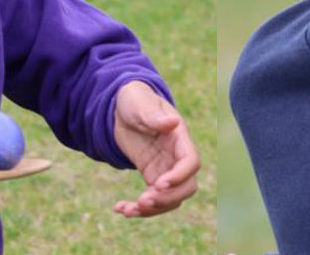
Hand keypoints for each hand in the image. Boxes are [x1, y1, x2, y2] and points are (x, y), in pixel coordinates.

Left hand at [111, 81, 199, 217]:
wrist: (122, 108)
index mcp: (179, 138)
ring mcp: (166, 169)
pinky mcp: (153, 177)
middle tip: (142, 202)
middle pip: (186, 187)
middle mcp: (177, 157)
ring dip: (152, 210)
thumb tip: (173, 122)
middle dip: (167, 199)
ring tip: (126, 210)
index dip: (179, 176)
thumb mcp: (140, 104)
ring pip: (170, 198)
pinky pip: (153, 199)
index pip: (191, 162)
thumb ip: (154, 115)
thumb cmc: (135, 100)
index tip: (158, 184)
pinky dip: (138, 208)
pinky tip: (118, 208)